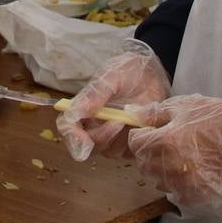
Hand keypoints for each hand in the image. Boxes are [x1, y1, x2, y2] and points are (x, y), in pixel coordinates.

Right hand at [58, 41, 170, 160]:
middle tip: (117, 121)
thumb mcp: (112, 75)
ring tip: (131, 117)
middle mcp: (94, 125)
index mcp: (83, 108)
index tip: (83, 139)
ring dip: (119, 138)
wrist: (153, 74)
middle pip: (86, 145)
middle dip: (101, 137)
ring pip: (108, 151)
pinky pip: (128, 152)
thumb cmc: (129, 71)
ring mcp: (112, 136)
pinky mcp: (130, 143)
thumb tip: (75, 110)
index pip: (68, 127)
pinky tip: (141, 123)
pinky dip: (134, 140)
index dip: (71, 136)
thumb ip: (95, 92)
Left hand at [126, 91, 221, 212]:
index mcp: (165, 140)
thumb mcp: (185, 106)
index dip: (140, 135)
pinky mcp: (199, 196)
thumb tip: (129, 114)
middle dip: (149, 153)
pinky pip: (176, 195)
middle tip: (166, 143)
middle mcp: (171, 166)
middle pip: (143, 164)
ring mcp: (185, 184)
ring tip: (180, 157)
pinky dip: (178, 185)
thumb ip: (154, 113)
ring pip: (157, 181)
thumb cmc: (219, 117)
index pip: (135, 143)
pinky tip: (191, 172)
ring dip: (162, 170)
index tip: (151, 132)